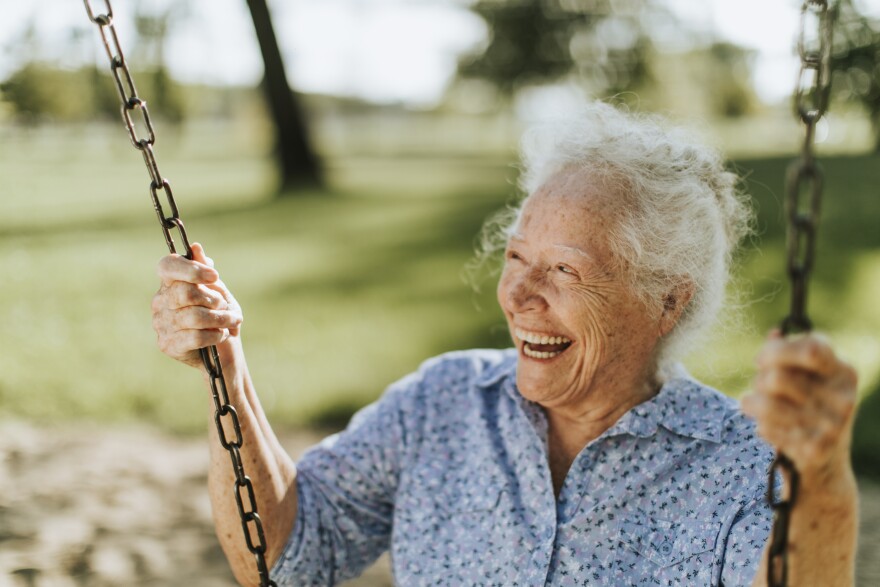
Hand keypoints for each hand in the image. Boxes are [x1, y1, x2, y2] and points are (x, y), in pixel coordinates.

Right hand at [151, 243, 242, 368]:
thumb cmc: (219, 315)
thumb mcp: (217, 291)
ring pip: (193, 316)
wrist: (223, 349)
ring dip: (221, 318)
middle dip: (213, 299)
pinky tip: (221, 335)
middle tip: (225, 306)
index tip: (214, 276)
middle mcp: (160, 302)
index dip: (191, 269)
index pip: (167, 266)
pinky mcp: (168, 345)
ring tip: (232, 321)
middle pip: (185, 292)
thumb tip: (195, 247)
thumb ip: (205, 271)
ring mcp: (161, 324)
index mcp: (170, 283)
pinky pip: (195, 337)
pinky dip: (215, 335)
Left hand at [742, 330, 857, 485]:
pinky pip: (766, 428)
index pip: (810, 348)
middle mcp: (845, 397)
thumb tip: (774, 334)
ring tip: (757, 407)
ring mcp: (833, 426)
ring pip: (766, 403)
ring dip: (752, 404)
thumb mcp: (806, 377)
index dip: (776, 351)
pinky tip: (774, 431)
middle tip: (761, 389)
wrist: (824, 465)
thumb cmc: (807, 408)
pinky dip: (762, 428)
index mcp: (844, 372)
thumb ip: (789, 352)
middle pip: (777, 377)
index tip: (762, 361)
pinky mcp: (816, 450)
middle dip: (759, 382)